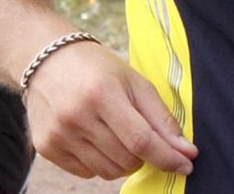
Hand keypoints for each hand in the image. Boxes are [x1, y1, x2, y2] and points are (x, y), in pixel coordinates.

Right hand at [25, 39, 197, 178]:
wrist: (48, 60)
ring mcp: (58, 135)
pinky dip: (101, 164)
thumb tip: (186, 150)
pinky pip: (86, 173)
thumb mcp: (134, 82)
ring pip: (107, 171)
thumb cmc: (99, 69)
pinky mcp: (46, 147)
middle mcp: (77, 117)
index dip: (167, 156)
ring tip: (120, 137)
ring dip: (125, 162)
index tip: (187, 165)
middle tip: (144, 137)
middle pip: (126, 159)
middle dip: (146, 155)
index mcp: (103, 94)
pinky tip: (98, 140)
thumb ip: (161, 117)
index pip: (141, 139)